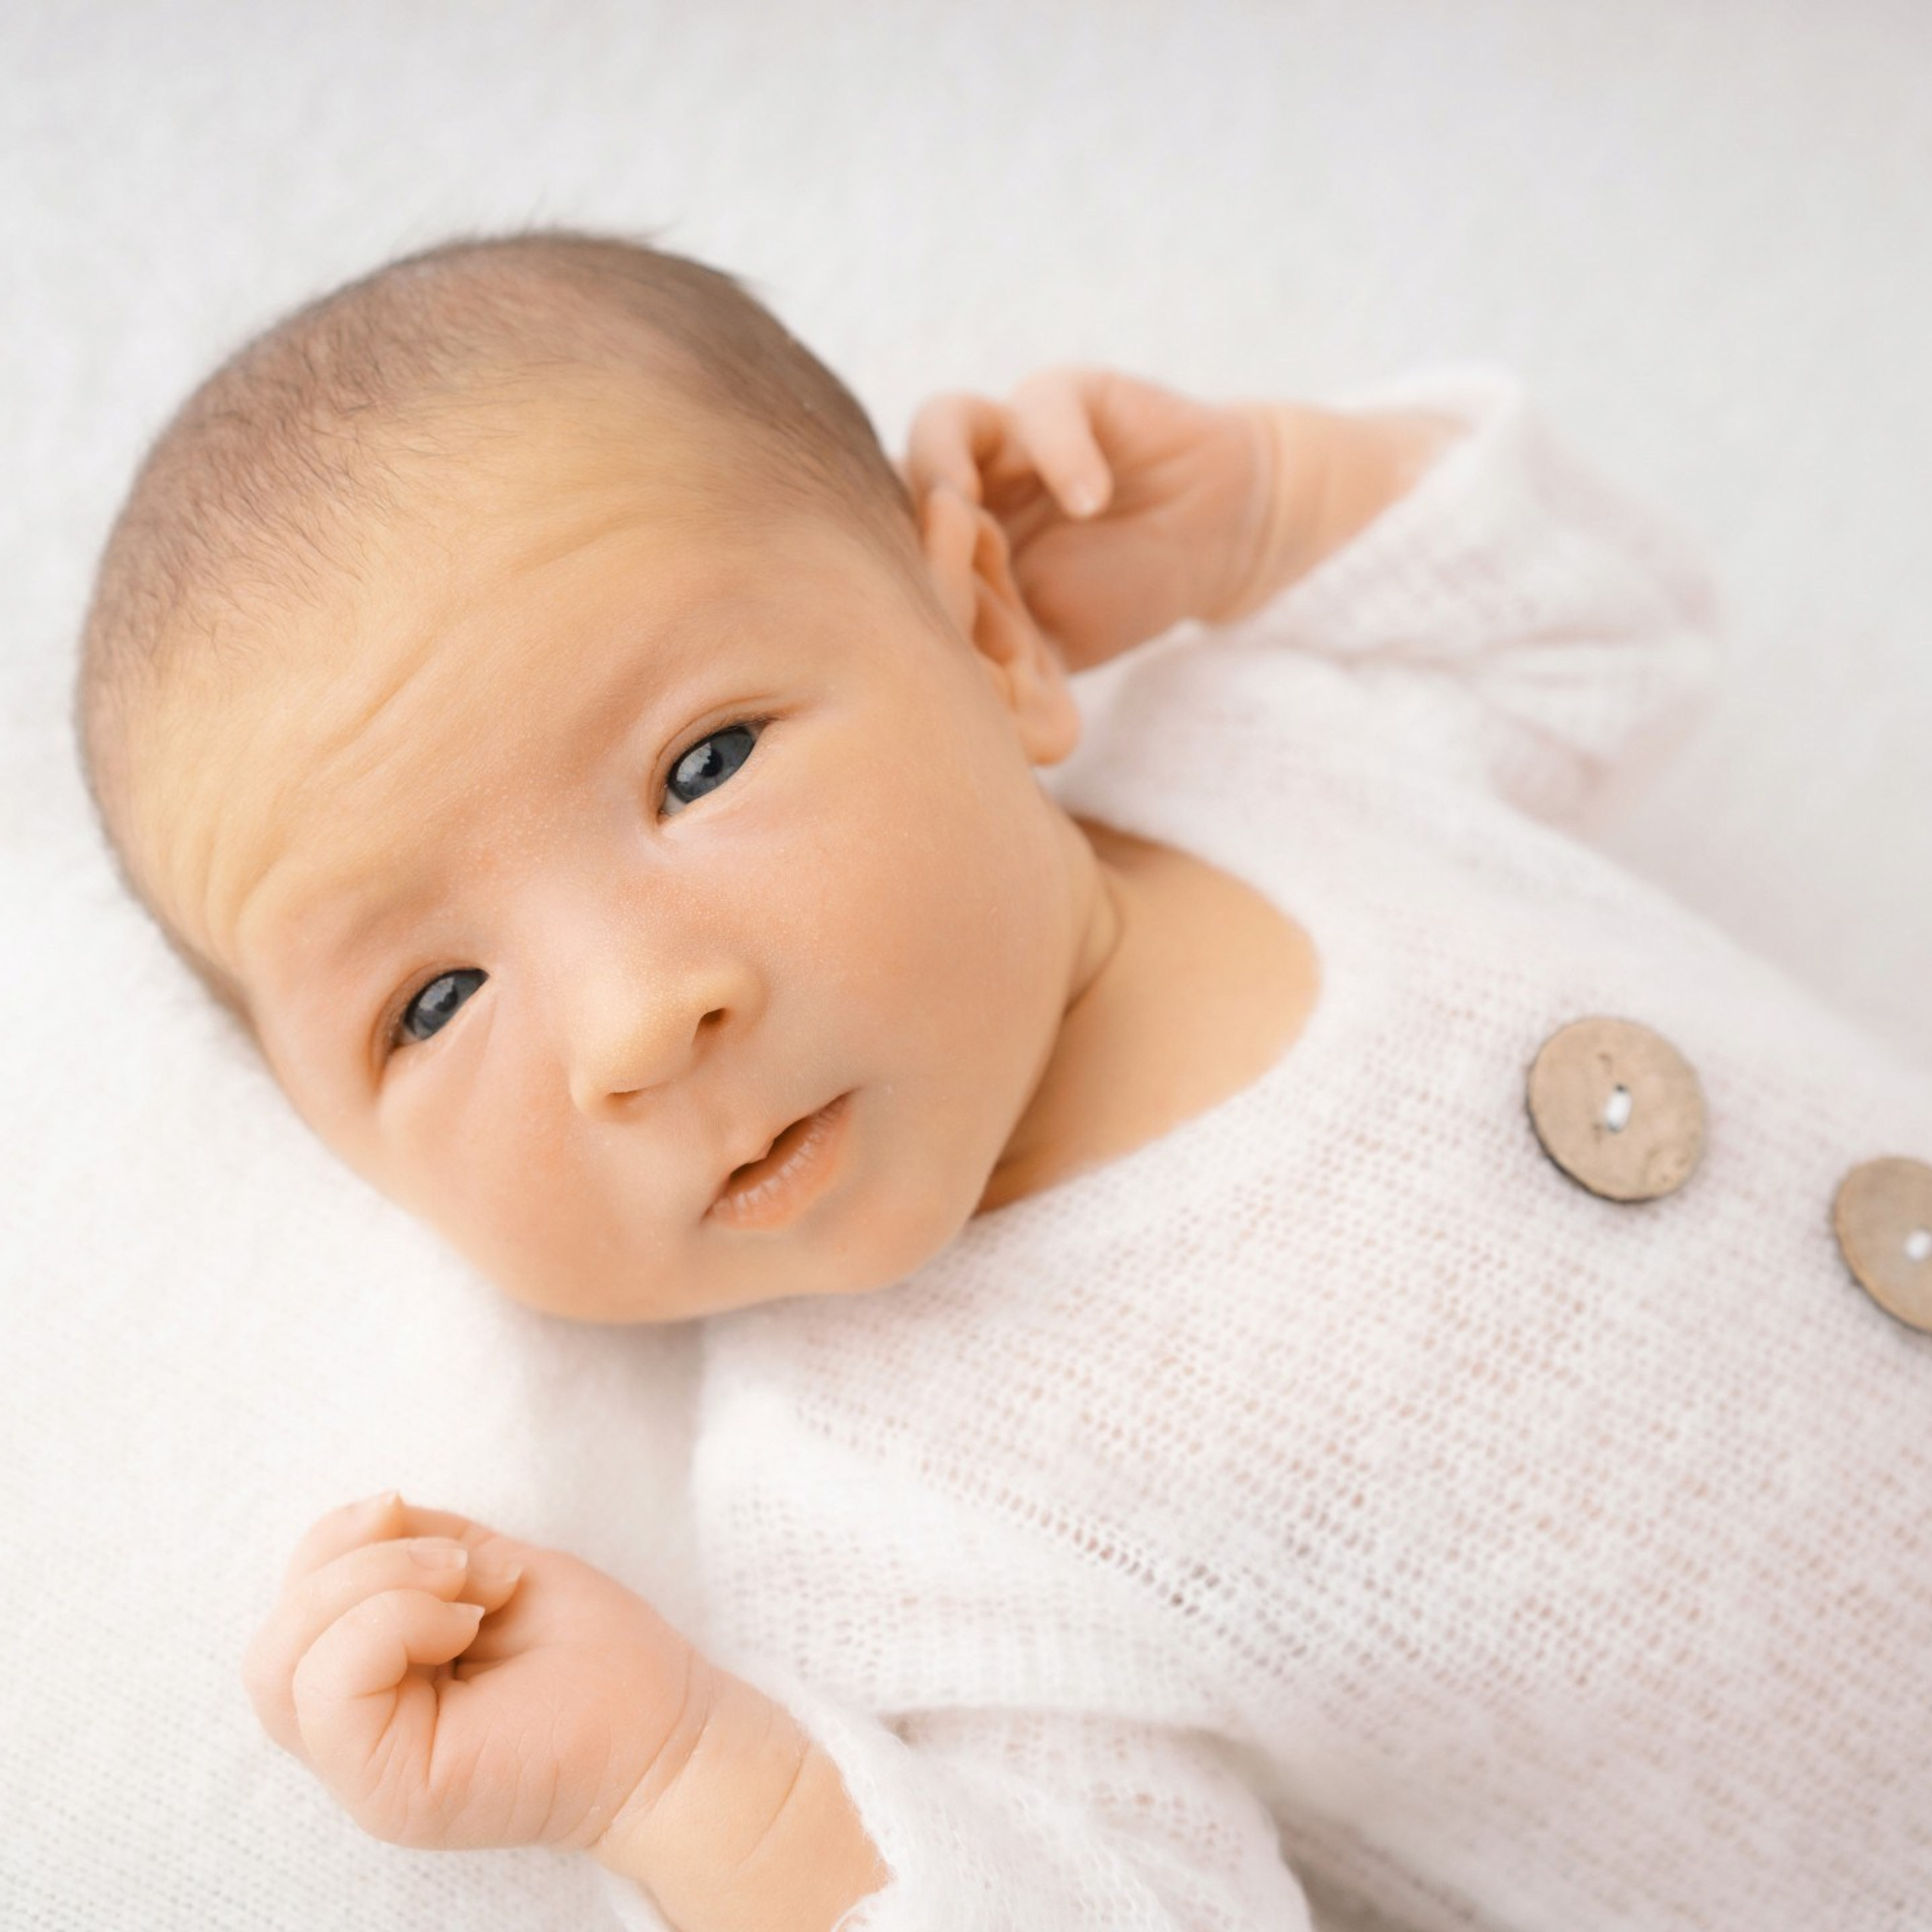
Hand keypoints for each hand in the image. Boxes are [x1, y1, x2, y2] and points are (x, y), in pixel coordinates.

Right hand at [241, 1490, 711, 1855]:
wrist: (660, 1727)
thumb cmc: (587, 1651)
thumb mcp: (481, 1564)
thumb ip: (409, 1545)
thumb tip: (368, 1508)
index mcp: (364, 1680)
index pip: (289, 1602)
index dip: (344, 1538)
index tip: (449, 1539)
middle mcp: (349, 1732)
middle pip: (272, 1636)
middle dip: (356, 1561)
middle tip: (462, 1566)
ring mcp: (359, 1767)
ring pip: (279, 1661)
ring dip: (376, 1586)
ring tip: (467, 1593)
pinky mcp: (384, 1789)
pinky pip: (328, 1687)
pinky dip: (392, 1623)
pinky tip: (465, 1626)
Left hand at [903, 367, 1462, 673]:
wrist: (1217, 539)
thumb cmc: (1123, 595)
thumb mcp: (1050, 651)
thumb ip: (993, 670)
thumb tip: (942, 726)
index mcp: (942, 549)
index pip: (891, 562)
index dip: (902, 601)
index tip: (933, 649)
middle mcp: (961, 485)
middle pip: (896, 495)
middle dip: (914, 547)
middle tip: (940, 592)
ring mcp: (1007, 438)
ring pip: (938, 426)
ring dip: (941, 474)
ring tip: (970, 521)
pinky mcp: (1066, 398)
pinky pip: (1042, 408)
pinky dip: (1059, 452)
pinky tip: (1090, 501)